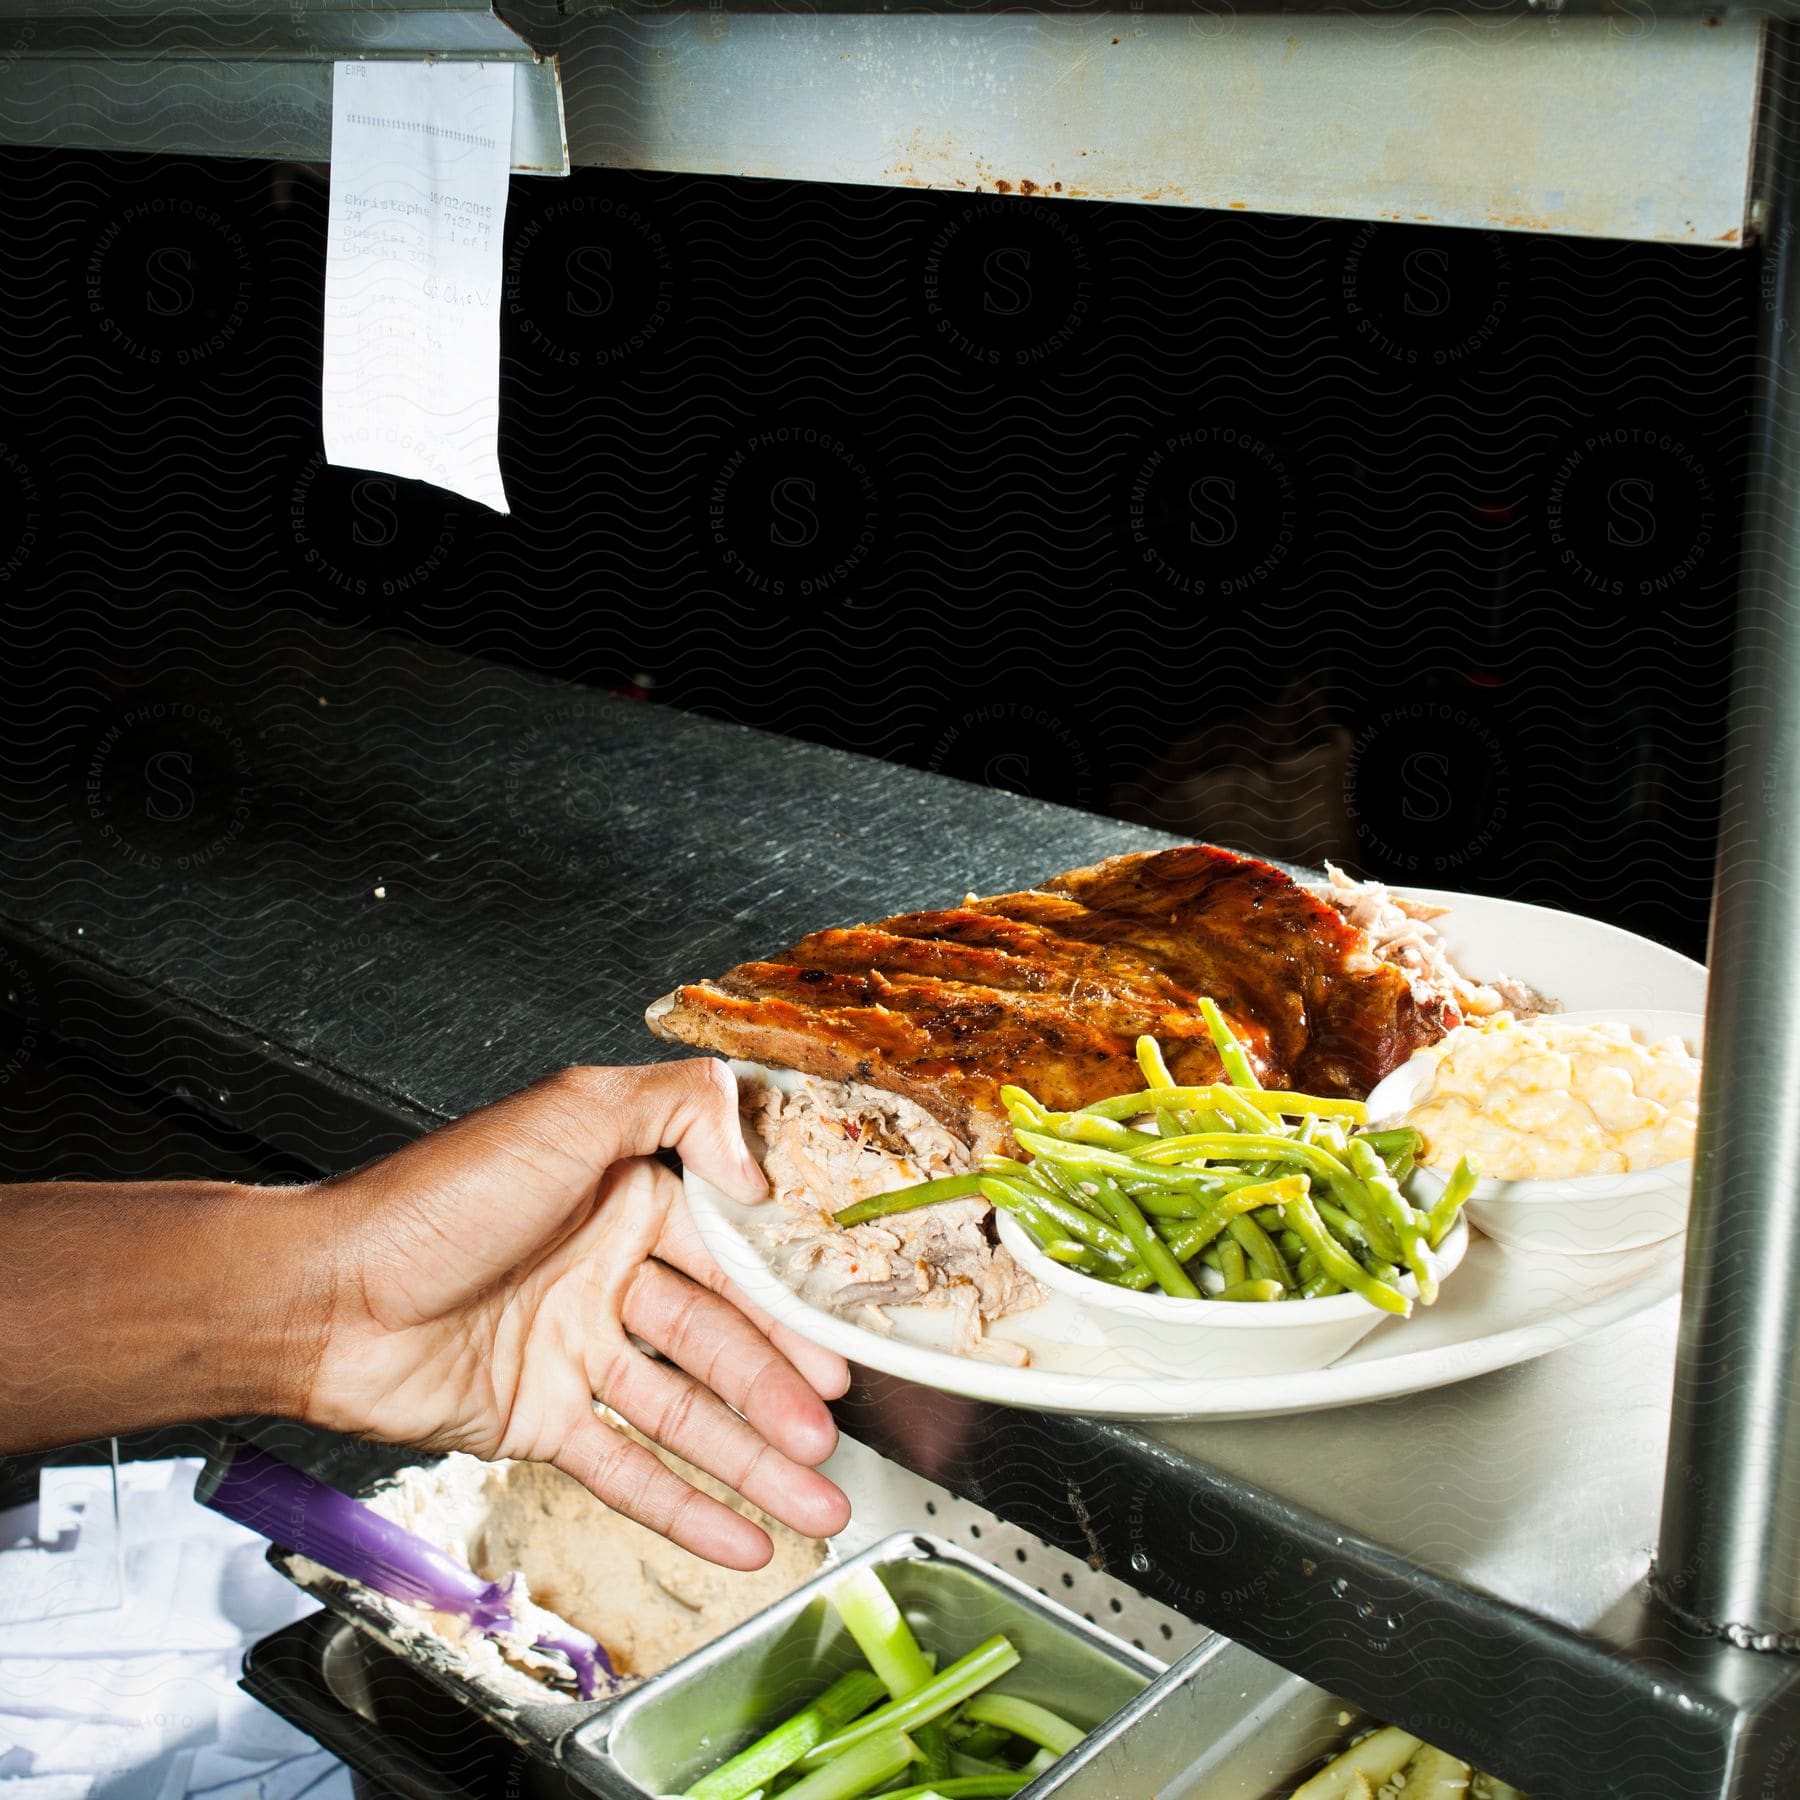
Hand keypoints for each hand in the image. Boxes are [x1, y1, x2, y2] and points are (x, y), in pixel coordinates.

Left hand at [305, 1059, 851, 1568]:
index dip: (788, 1305)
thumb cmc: (433, 1200)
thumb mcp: (570, 1114)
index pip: (730, 1259)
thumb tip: (756, 1161)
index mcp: (622, 1199)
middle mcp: (604, 1273)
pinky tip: (739, 1535)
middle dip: (779, 1397)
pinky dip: (683, 1505)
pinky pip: (625, 1467)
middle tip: (830, 1441)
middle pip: (716, 1344)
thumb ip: (678, 1105)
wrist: (322, 1299)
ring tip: (817, 1507)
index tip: (843, 1339)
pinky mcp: (536, 1420)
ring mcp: (573, 1351)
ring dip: (750, 1462)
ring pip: (684, 1415)